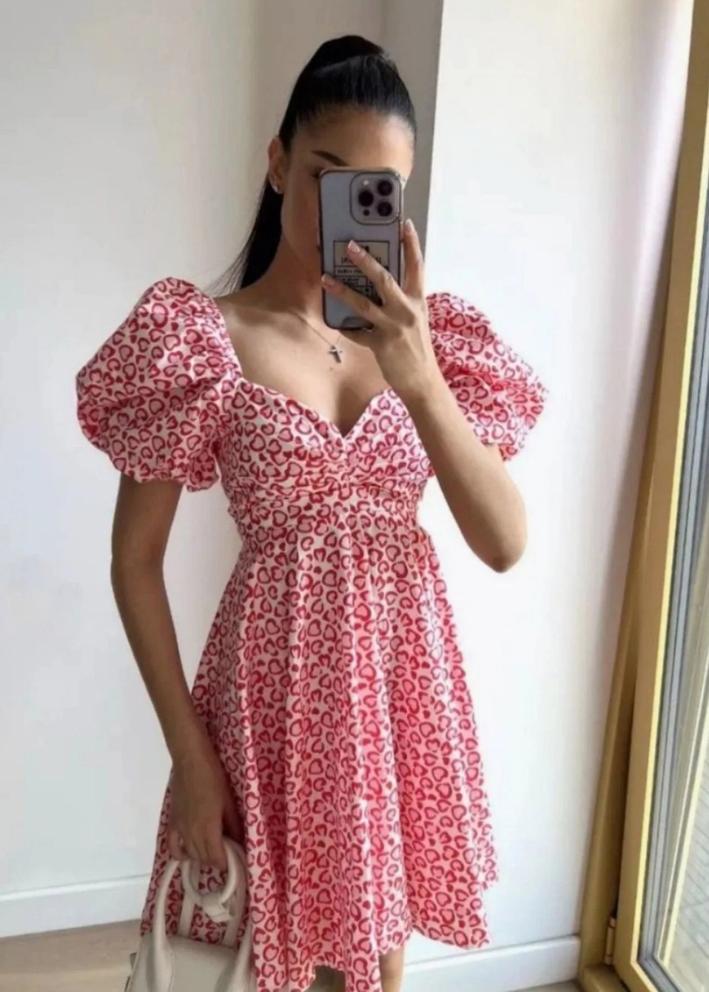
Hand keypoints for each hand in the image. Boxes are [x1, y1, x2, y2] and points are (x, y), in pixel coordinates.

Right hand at [167, 743, 244, 871]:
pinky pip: (172, 846)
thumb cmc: (213, 777)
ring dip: (202, 857)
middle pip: (203, 858)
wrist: (190, 761)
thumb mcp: (229, 801)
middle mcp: (191, 833)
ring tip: (214, 851)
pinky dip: (180, 853)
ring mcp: (179, 829)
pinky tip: (189, 853)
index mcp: (208, 829)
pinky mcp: (171, 822)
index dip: (226, 864)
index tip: (236, 861)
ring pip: (190, 854)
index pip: (216, 859)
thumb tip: (240, 842)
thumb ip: (234, 825)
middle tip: (228, 854)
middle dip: (216, 861)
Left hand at [320, 218, 440, 401]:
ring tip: (325, 279)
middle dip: (365, 261)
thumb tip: (379, 285)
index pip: (417, 266)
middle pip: (384, 279)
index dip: (411, 243)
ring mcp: (393, 327)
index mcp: (418, 301)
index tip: (404, 223)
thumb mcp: (416, 319)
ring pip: (363, 303)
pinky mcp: (380, 345)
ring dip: (342, 290)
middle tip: (349, 246)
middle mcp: (406, 311)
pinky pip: (357, 332)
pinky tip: (334, 321)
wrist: (422, 381)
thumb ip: (402, 301)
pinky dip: (344, 326)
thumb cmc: (417, 348)